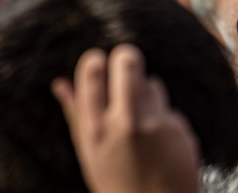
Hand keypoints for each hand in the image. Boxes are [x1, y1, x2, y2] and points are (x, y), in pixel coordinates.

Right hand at [51, 45, 198, 192]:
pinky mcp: (177, 125)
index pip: (92, 75)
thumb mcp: (89, 151)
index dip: (94, 60)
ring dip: (145, 89)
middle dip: (126, 57)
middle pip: (127, 63)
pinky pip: (166, 103)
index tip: (97, 58)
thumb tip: (60, 82)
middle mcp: (124, 124)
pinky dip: (161, 110)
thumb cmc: (116, 179)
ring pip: (150, 81)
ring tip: (138, 112)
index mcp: (94, 131)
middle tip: (125, 59)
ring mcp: (153, 123)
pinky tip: (157, 133)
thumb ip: (77, 114)